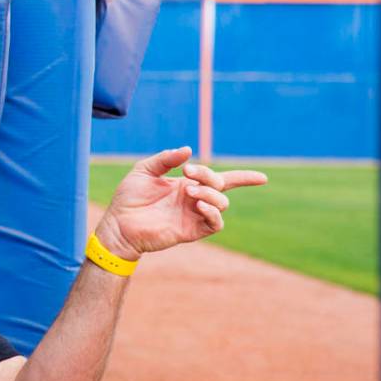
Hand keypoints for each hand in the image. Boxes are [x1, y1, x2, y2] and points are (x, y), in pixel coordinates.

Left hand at [94, 146, 267, 260]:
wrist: (118, 224)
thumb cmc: (128, 198)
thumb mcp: (144, 170)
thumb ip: (166, 159)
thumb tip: (189, 150)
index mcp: (186, 185)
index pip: (221, 180)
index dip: (244, 178)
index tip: (262, 178)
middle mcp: (194, 200)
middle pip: (221, 186)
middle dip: (209, 176)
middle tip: (188, 173)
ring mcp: (193, 215)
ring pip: (221, 203)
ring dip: (210, 193)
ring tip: (189, 192)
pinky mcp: (190, 231)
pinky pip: (214, 223)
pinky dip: (212, 212)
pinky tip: (198, 204)